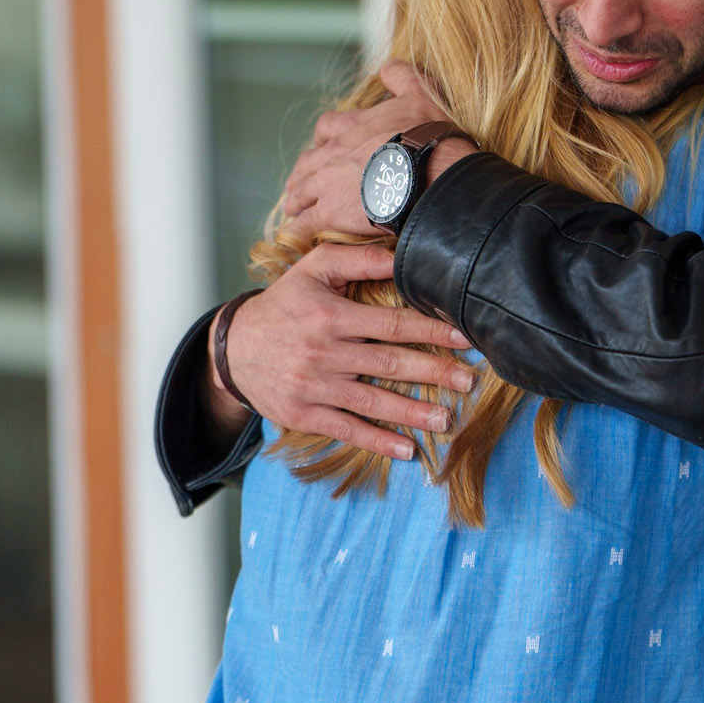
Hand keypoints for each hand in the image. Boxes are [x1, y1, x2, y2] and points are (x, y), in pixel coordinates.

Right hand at [205, 243, 475, 460]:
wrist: (233, 347)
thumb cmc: (284, 304)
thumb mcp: (313, 269)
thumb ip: (358, 258)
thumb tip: (402, 252)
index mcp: (331, 316)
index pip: (392, 324)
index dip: (432, 331)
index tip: (465, 338)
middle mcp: (323, 353)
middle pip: (390, 363)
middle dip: (434, 372)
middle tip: (470, 381)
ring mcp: (314, 387)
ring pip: (372, 401)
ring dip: (413, 412)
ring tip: (448, 419)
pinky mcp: (304, 415)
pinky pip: (347, 430)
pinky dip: (377, 442)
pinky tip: (407, 450)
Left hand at [282, 63, 476, 236]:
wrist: (432, 174)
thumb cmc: (429, 137)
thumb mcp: (420, 96)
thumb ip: (403, 78)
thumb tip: (389, 66)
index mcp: (353, 126)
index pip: (327, 127)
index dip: (324, 138)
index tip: (324, 145)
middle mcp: (334, 152)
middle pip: (307, 161)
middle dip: (303, 172)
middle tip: (301, 181)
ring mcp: (328, 183)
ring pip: (301, 191)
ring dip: (296, 199)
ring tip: (294, 208)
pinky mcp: (331, 212)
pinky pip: (306, 222)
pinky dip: (300, 228)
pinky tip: (299, 234)